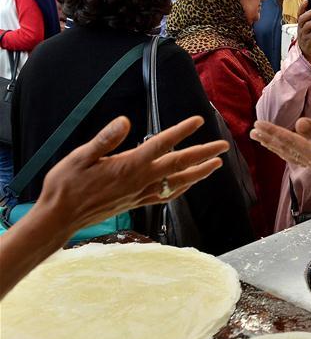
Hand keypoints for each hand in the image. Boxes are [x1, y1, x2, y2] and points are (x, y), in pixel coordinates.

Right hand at [38, 116, 226, 233]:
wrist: (59, 217)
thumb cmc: (66, 184)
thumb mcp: (80, 156)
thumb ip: (105, 139)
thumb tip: (124, 121)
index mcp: (129, 165)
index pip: (162, 144)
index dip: (181, 131)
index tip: (198, 120)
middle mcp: (140, 180)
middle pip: (179, 164)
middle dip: (203, 153)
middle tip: (224, 145)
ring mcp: (140, 193)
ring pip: (178, 182)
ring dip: (199, 172)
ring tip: (216, 164)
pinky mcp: (137, 202)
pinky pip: (166, 196)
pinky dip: (181, 188)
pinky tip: (188, 184)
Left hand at [251, 119, 310, 182]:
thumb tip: (297, 124)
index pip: (289, 141)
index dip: (272, 132)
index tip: (257, 124)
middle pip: (286, 150)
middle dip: (269, 140)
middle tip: (252, 131)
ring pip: (293, 156)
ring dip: (278, 147)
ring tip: (265, 141)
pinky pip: (302, 159)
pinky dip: (291, 153)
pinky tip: (292, 152)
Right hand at [296, 0, 310, 65]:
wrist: (306, 52)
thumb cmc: (310, 37)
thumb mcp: (310, 28)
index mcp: (301, 24)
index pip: (299, 13)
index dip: (302, 7)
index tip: (306, 0)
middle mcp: (301, 28)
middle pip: (302, 19)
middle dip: (310, 13)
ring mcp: (304, 35)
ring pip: (308, 26)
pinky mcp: (308, 41)